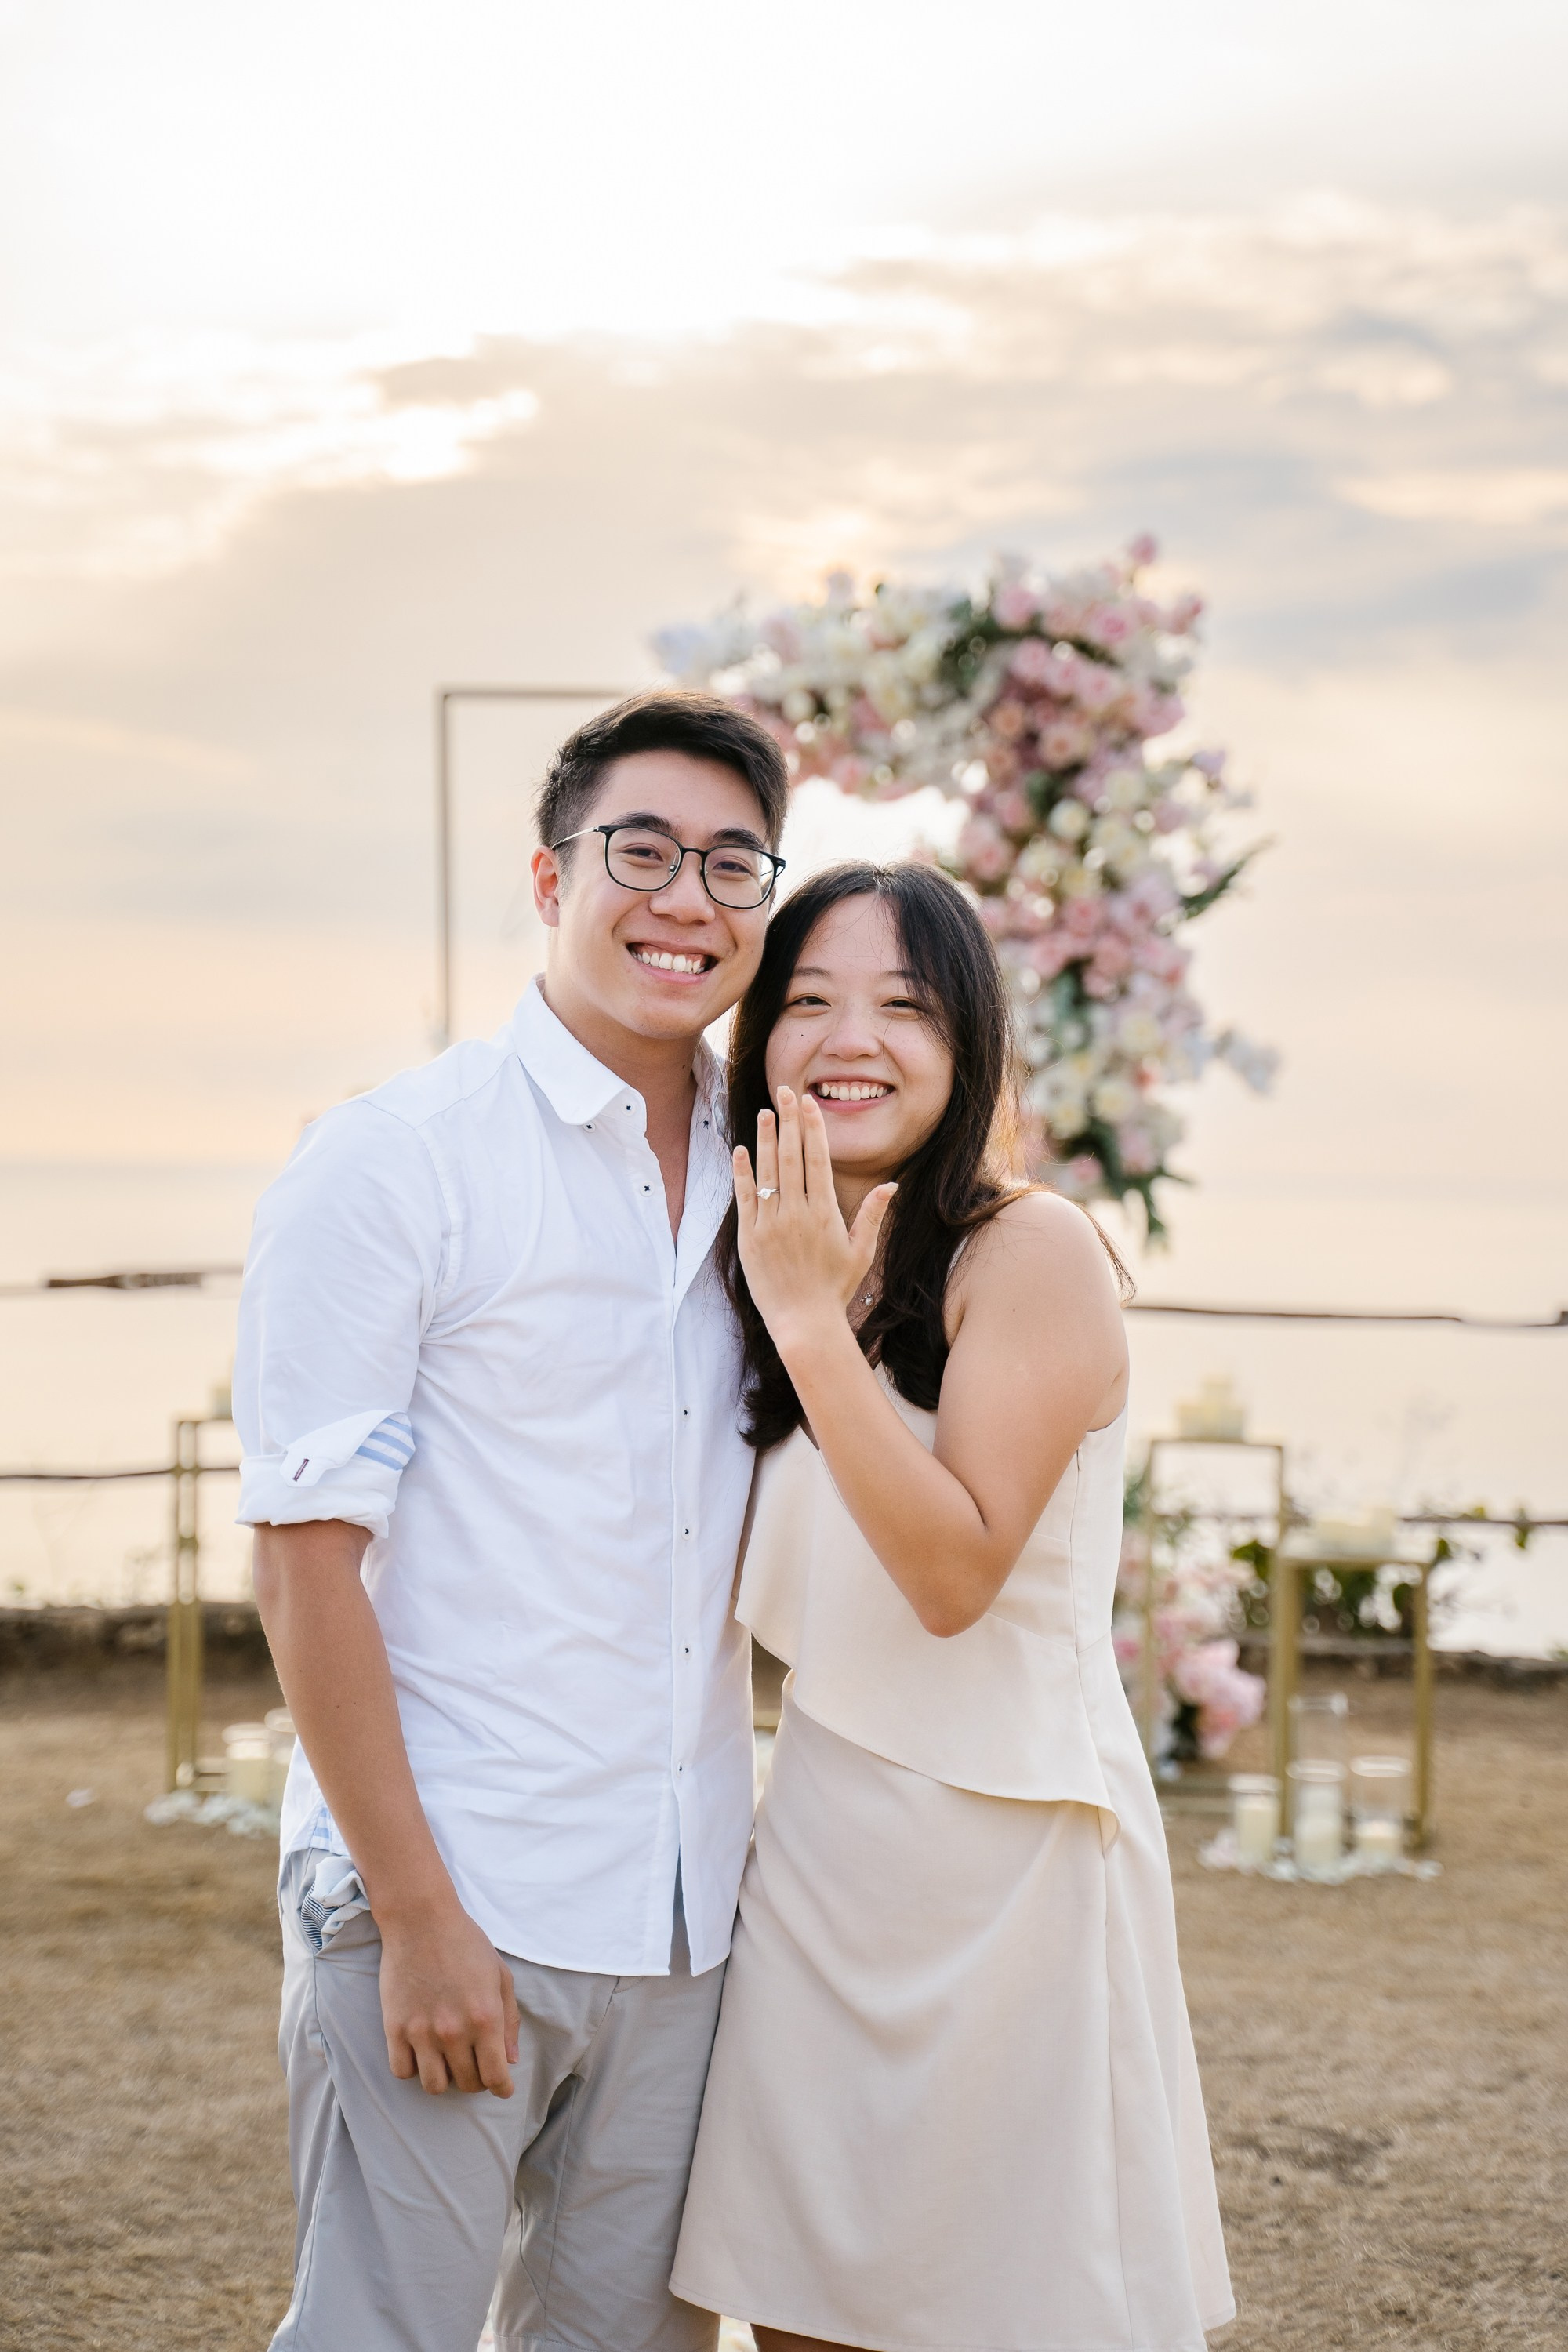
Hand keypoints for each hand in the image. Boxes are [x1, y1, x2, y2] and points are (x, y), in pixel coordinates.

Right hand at [378, 1897, 521, 2097]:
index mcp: (486, 2018)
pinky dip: (414, 2069)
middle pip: (468, 2083)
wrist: (421, 1919)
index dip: (502, 2088)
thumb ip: (509, 2021)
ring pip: (435, 2086)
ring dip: (445, 2079)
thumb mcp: (500, 1975)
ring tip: (448, 2061)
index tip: (501, 2087)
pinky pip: (403, 2072)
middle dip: (476, 2080)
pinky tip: (422, 2052)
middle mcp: (455, 2031)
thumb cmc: (466, 1943)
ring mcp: (422, 2032)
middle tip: (474, 2064)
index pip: (496, 2077)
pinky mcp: (395, 2028)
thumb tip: (511, 2061)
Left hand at [733, 1085, 896, 1353]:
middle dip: (788, 1120)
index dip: (812, 1127)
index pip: (817, 1159)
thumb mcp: (860, 1252)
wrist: (803, 1322)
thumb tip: (892, 1185)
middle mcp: (797, 1213)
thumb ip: (872, 1215)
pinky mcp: (749, 1238)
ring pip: (766, 1172)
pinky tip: (740, 1150)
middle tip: (784, 1091)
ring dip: (764, 1139)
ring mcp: (771, 1224)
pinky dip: (742, 1172)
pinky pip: (745, 1198)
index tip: (808, 1103)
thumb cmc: (835, 1288)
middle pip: (790, 1156)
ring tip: (765, 1112)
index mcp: (825, 1213)